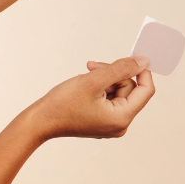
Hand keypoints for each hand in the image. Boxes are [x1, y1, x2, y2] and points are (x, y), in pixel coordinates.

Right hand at [27, 56, 155, 139]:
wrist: (38, 121)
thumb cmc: (62, 104)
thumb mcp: (94, 80)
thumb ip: (121, 69)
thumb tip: (144, 61)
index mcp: (121, 118)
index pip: (146, 90)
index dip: (141, 71)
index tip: (133, 57)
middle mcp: (119, 125)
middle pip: (130, 89)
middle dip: (114, 74)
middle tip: (93, 67)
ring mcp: (110, 124)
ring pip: (118, 92)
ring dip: (105, 79)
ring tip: (87, 76)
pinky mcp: (101, 121)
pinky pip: (109, 98)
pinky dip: (101, 87)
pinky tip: (85, 85)